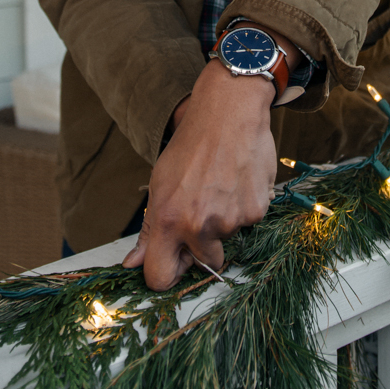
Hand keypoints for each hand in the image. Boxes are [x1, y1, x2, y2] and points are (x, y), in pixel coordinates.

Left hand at [122, 60, 277, 289]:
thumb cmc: (191, 146)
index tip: (176, 261)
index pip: (160, 277)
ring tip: (221, 186)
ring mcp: (231, 220)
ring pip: (229, 238)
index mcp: (169, 220)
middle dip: (204, 245)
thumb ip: (150, 230)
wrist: (228, 112)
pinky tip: (238, 179)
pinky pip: (250, 221)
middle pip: (205, 263)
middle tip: (204, 209)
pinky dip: (245, 206)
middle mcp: (199, 225)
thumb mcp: (160, 184)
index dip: (168, 273)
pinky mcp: (256, 210)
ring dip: (226, 221)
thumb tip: (132, 264)